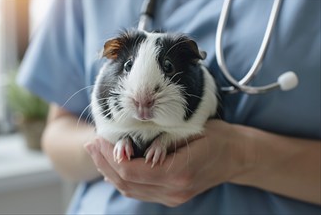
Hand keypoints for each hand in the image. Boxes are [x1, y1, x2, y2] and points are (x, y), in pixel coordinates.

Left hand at [84, 120, 246, 206]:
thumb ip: (161, 140)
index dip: (109, 155)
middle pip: (125, 183)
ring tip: (97, 152)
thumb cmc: (217, 137)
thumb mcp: (191, 130)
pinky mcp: (171, 196)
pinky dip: (123, 178)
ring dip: (110, 171)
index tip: (99, 137)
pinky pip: (139, 190)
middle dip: (103, 162)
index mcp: (178, 174)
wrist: (237, 156)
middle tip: (91, 143)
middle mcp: (173, 191)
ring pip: (130, 189)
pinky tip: (114, 164)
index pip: (131, 172)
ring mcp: (172, 197)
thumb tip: (129, 144)